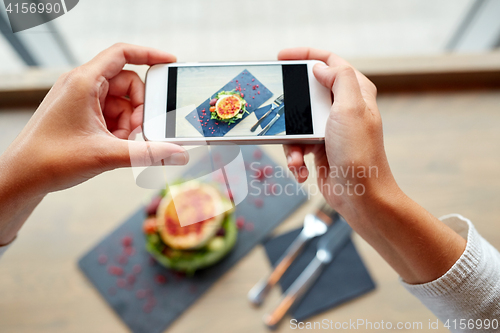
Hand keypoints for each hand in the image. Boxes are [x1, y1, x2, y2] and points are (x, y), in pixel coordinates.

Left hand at [0, 43, 187, 244]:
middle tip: (138, 132)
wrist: (23, 177)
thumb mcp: (106, 154)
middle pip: (128, 84)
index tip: (171, 62)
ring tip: (122, 144)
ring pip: (122, 103)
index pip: (122, 54)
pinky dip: (120, 130)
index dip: (150, 54)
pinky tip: (114, 146)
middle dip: (139, 109)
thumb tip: (178, 153)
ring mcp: (82, 100)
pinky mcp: (82, 114)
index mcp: (84, 82)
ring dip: (129, 124)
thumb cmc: (51, 159)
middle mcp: (83, 85)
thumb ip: (147, 153)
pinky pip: (112, 115)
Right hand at [279, 48, 465, 283]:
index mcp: (354, 93)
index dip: (306, 55)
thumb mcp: (350, 108)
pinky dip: (295, 158)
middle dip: (291, 108)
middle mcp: (343, 108)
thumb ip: (339, 78)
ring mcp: (330, 130)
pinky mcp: (320, 149)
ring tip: (297, 157)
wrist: (360, 197)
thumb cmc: (359, 153)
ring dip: (292, 141)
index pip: (330, 62)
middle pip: (307, 94)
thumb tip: (320, 66)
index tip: (282, 58)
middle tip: (280, 113)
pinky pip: (297, 145)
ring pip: (298, 122)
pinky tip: (301, 170)